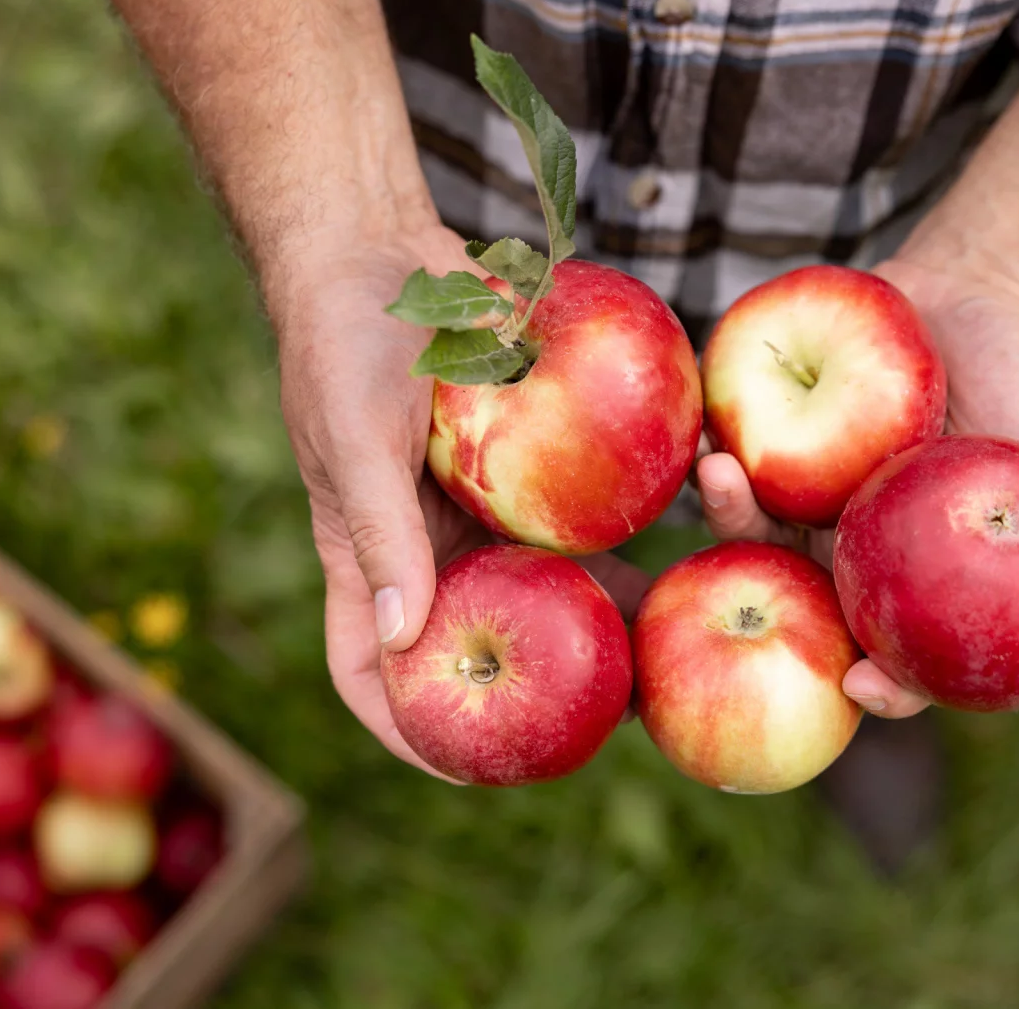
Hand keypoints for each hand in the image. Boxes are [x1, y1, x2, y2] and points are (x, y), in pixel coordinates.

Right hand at [272, 223, 649, 778]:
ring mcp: (476, 506)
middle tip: (603, 723)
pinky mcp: (521, 461)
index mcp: (367, 556)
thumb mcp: (352, 435)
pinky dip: (616, 537)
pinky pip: (573, 513)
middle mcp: (427, 545)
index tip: (470, 772)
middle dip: (532, 688)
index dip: (409, 729)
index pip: (371, 671)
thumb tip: (404, 638)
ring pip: (536, 584)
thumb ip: (380, 532)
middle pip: (476, 641)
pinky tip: (676, 553)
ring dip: (590, 619)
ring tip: (658, 654)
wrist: (379, 245)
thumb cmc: (341, 338)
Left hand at [696, 258, 1018, 719]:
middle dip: (758, 593)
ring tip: (719, 467)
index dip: (874, 683)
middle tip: (744, 580)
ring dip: (724, 506)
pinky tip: (703, 420)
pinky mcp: (764, 439)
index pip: (885, 652)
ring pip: (747, 525)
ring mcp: (794, 496)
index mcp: (904, 580)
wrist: (965, 300)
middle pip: (791, 595)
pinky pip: (729, 449)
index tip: (860, 682)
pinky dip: (712, 438)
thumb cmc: (1012, 393)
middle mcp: (838, 549)